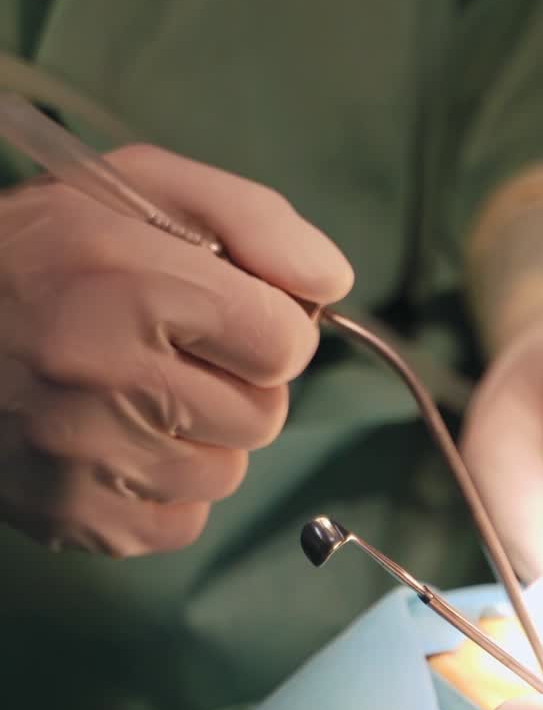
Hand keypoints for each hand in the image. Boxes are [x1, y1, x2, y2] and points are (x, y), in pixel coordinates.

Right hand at [0, 146, 352, 555]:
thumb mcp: (145, 188)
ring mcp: (82, 458)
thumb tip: (332, 285)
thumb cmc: (44, 250)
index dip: (267, 329)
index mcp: (131, 285)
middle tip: (168, 353)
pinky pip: (183, 521)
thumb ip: (256, 221)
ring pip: (226, 472)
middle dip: (236, 383)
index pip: (286, 346)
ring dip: (201, 437)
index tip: (222, 316)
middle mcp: (104, 377)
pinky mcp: (71, 518)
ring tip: (131, 394)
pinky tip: (112, 441)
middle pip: (263, 415)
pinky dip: (164, 488)